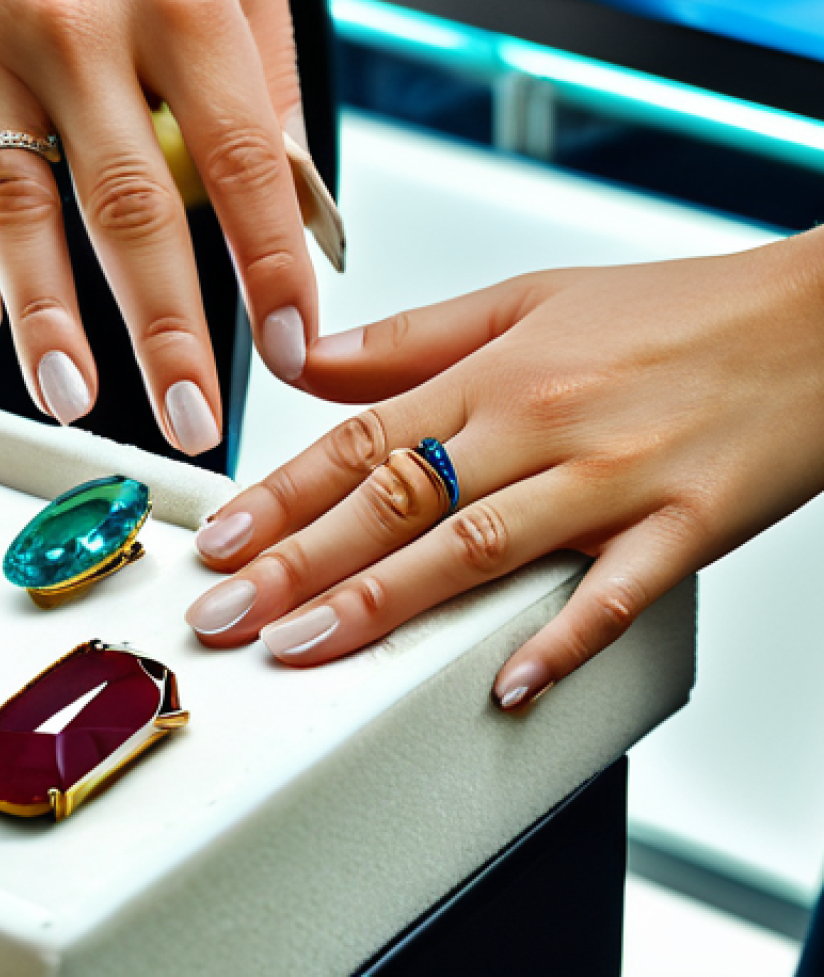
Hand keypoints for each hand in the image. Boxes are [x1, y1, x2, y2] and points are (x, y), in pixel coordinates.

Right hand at [0, 0, 341, 451]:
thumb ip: (262, 68)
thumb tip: (293, 196)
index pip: (246, 169)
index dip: (271, 274)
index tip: (294, 351)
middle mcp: (73, 13)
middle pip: (130, 212)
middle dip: (167, 337)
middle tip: (192, 421)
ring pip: (15, 204)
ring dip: (49, 321)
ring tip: (77, 401)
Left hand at [186, 229, 823, 706]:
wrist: (815, 320)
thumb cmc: (671, 312)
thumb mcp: (530, 297)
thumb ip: (414, 339)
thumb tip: (314, 363)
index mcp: (498, 371)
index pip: (362, 439)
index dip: (280, 496)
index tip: (219, 542)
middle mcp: (542, 424)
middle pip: (396, 503)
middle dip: (297, 565)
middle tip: (225, 617)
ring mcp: (614, 480)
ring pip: (476, 549)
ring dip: (383, 605)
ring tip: (302, 650)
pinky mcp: (686, 526)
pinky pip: (615, 592)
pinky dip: (561, 640)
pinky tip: (503, 685)